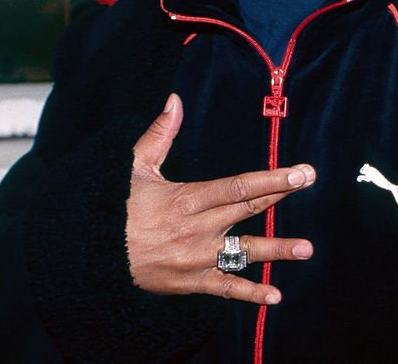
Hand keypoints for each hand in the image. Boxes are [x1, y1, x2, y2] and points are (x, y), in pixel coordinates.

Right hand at [126, 93, 314, 304]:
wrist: (88, 258)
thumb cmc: (112, 208)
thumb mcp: (133, 167)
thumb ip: (160, 134)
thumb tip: (174, 101)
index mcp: (187, 199)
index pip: (238, 186)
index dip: (271, 178)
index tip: (299, 171)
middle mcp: (197, 229)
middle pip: (248, 210)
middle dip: (282, 195)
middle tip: (310, 181)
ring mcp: (196, 258)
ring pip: (244, 253)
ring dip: (276, 250)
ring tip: (305, 249)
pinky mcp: (191, 283)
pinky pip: (225, 289)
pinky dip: (250, 294)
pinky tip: (274, 296)